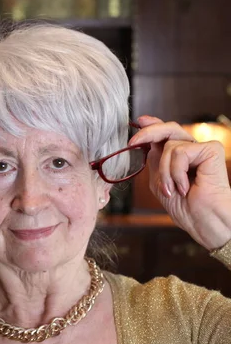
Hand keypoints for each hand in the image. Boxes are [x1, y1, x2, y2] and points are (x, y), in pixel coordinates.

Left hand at [129, 115, 230, 249]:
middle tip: (133, 142)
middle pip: (169, 129)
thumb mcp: (160, 181)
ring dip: (164, 172)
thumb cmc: (186, 207)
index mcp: (180, 157)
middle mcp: (192, 150)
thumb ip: (154, 161)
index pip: (166, 135)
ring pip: (169, 146)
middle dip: (148, 133)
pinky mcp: (212, 150)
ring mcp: (203, 149)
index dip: (152, 125)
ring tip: (172, 189)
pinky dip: (177, 171)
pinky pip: (180, 151)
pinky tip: (185, 187)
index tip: (139, 121)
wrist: (203, 222)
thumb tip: (146, 142)